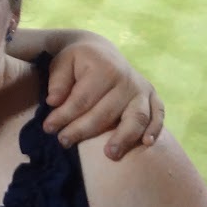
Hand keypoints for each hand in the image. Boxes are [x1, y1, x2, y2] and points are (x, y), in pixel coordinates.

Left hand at [41, 31, 164, 156]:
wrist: (101, 51)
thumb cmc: (78, 61)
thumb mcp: (62, 62)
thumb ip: (57, 81)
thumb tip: (54, 101)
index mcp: (103, 68)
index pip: (82, 99)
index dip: (64, 116)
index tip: (48, 128)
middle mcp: (126, 78)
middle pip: (105, 112)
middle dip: (83, 130)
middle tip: (64, 142)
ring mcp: (141, 89)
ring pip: (135, 117)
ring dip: (124, 137)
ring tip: (110, 154)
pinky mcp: (152, 96)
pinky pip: (158, 114)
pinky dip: (155, 129)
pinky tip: (146, 143)